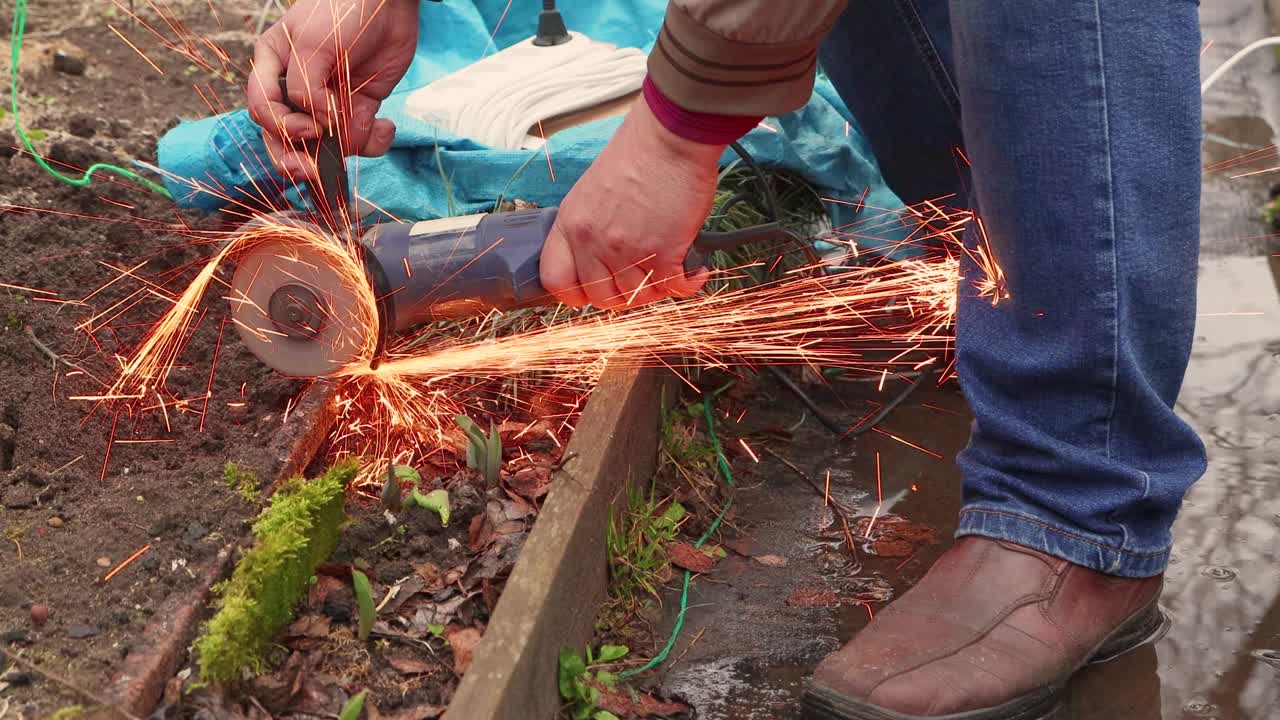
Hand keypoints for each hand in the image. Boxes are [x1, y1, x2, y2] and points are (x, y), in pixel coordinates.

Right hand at [246, 0, 419, 177]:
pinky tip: (385, 125)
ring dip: (349, 146)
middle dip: (297, 160)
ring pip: (324, 146)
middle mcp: (295, 89)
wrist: (389, 3)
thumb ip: (305, 87)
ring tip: (373, 126)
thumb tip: (319, 125)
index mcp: (272, 67)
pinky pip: (359, 140)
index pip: (263, 110)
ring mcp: (327, 102)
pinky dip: (374, 142)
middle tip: (315, 171)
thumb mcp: (312, 44)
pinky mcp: (358, 108)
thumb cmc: (342, 12)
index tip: (312, 129)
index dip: (282, 128)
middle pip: (283, 139)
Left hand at [541, 98, 721, 308]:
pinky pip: (674, 288)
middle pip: (601, 297)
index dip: (577, 292)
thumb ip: (591, 226)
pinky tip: (694, 270)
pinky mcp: (663, 254)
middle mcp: (593, 242)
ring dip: (657, 288)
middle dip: (623, 294)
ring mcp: (627, 251)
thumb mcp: (594, 190)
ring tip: (670, 268)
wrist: (670, 137)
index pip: (557, 280)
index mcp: (571, 224)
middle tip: (642, 278)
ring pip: (638, 297)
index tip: (596, 287)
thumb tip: (604, 258)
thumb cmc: (638, 154)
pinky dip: (688, 283)